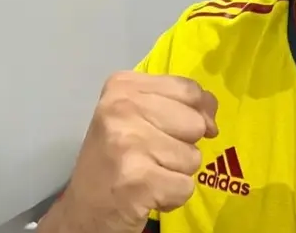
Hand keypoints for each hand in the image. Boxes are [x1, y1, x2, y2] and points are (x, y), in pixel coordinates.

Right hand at [56, 71, 218, 232]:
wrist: (83, 209)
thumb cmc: (116, 157)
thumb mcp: (140, 115)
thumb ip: (180, 104)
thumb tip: (212, 119)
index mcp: (123, 86)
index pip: (190, 90)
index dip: (198, 112)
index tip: (178, 130)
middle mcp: (121, 109)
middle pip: (195, 123)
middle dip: (183, 146)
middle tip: (150, 156)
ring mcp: (128, 144)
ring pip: (193, 157)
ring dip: (176, 172)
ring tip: (147, 174)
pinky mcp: (137, 181)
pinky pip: (186, 187)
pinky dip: (172, 196)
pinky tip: (146, 193)